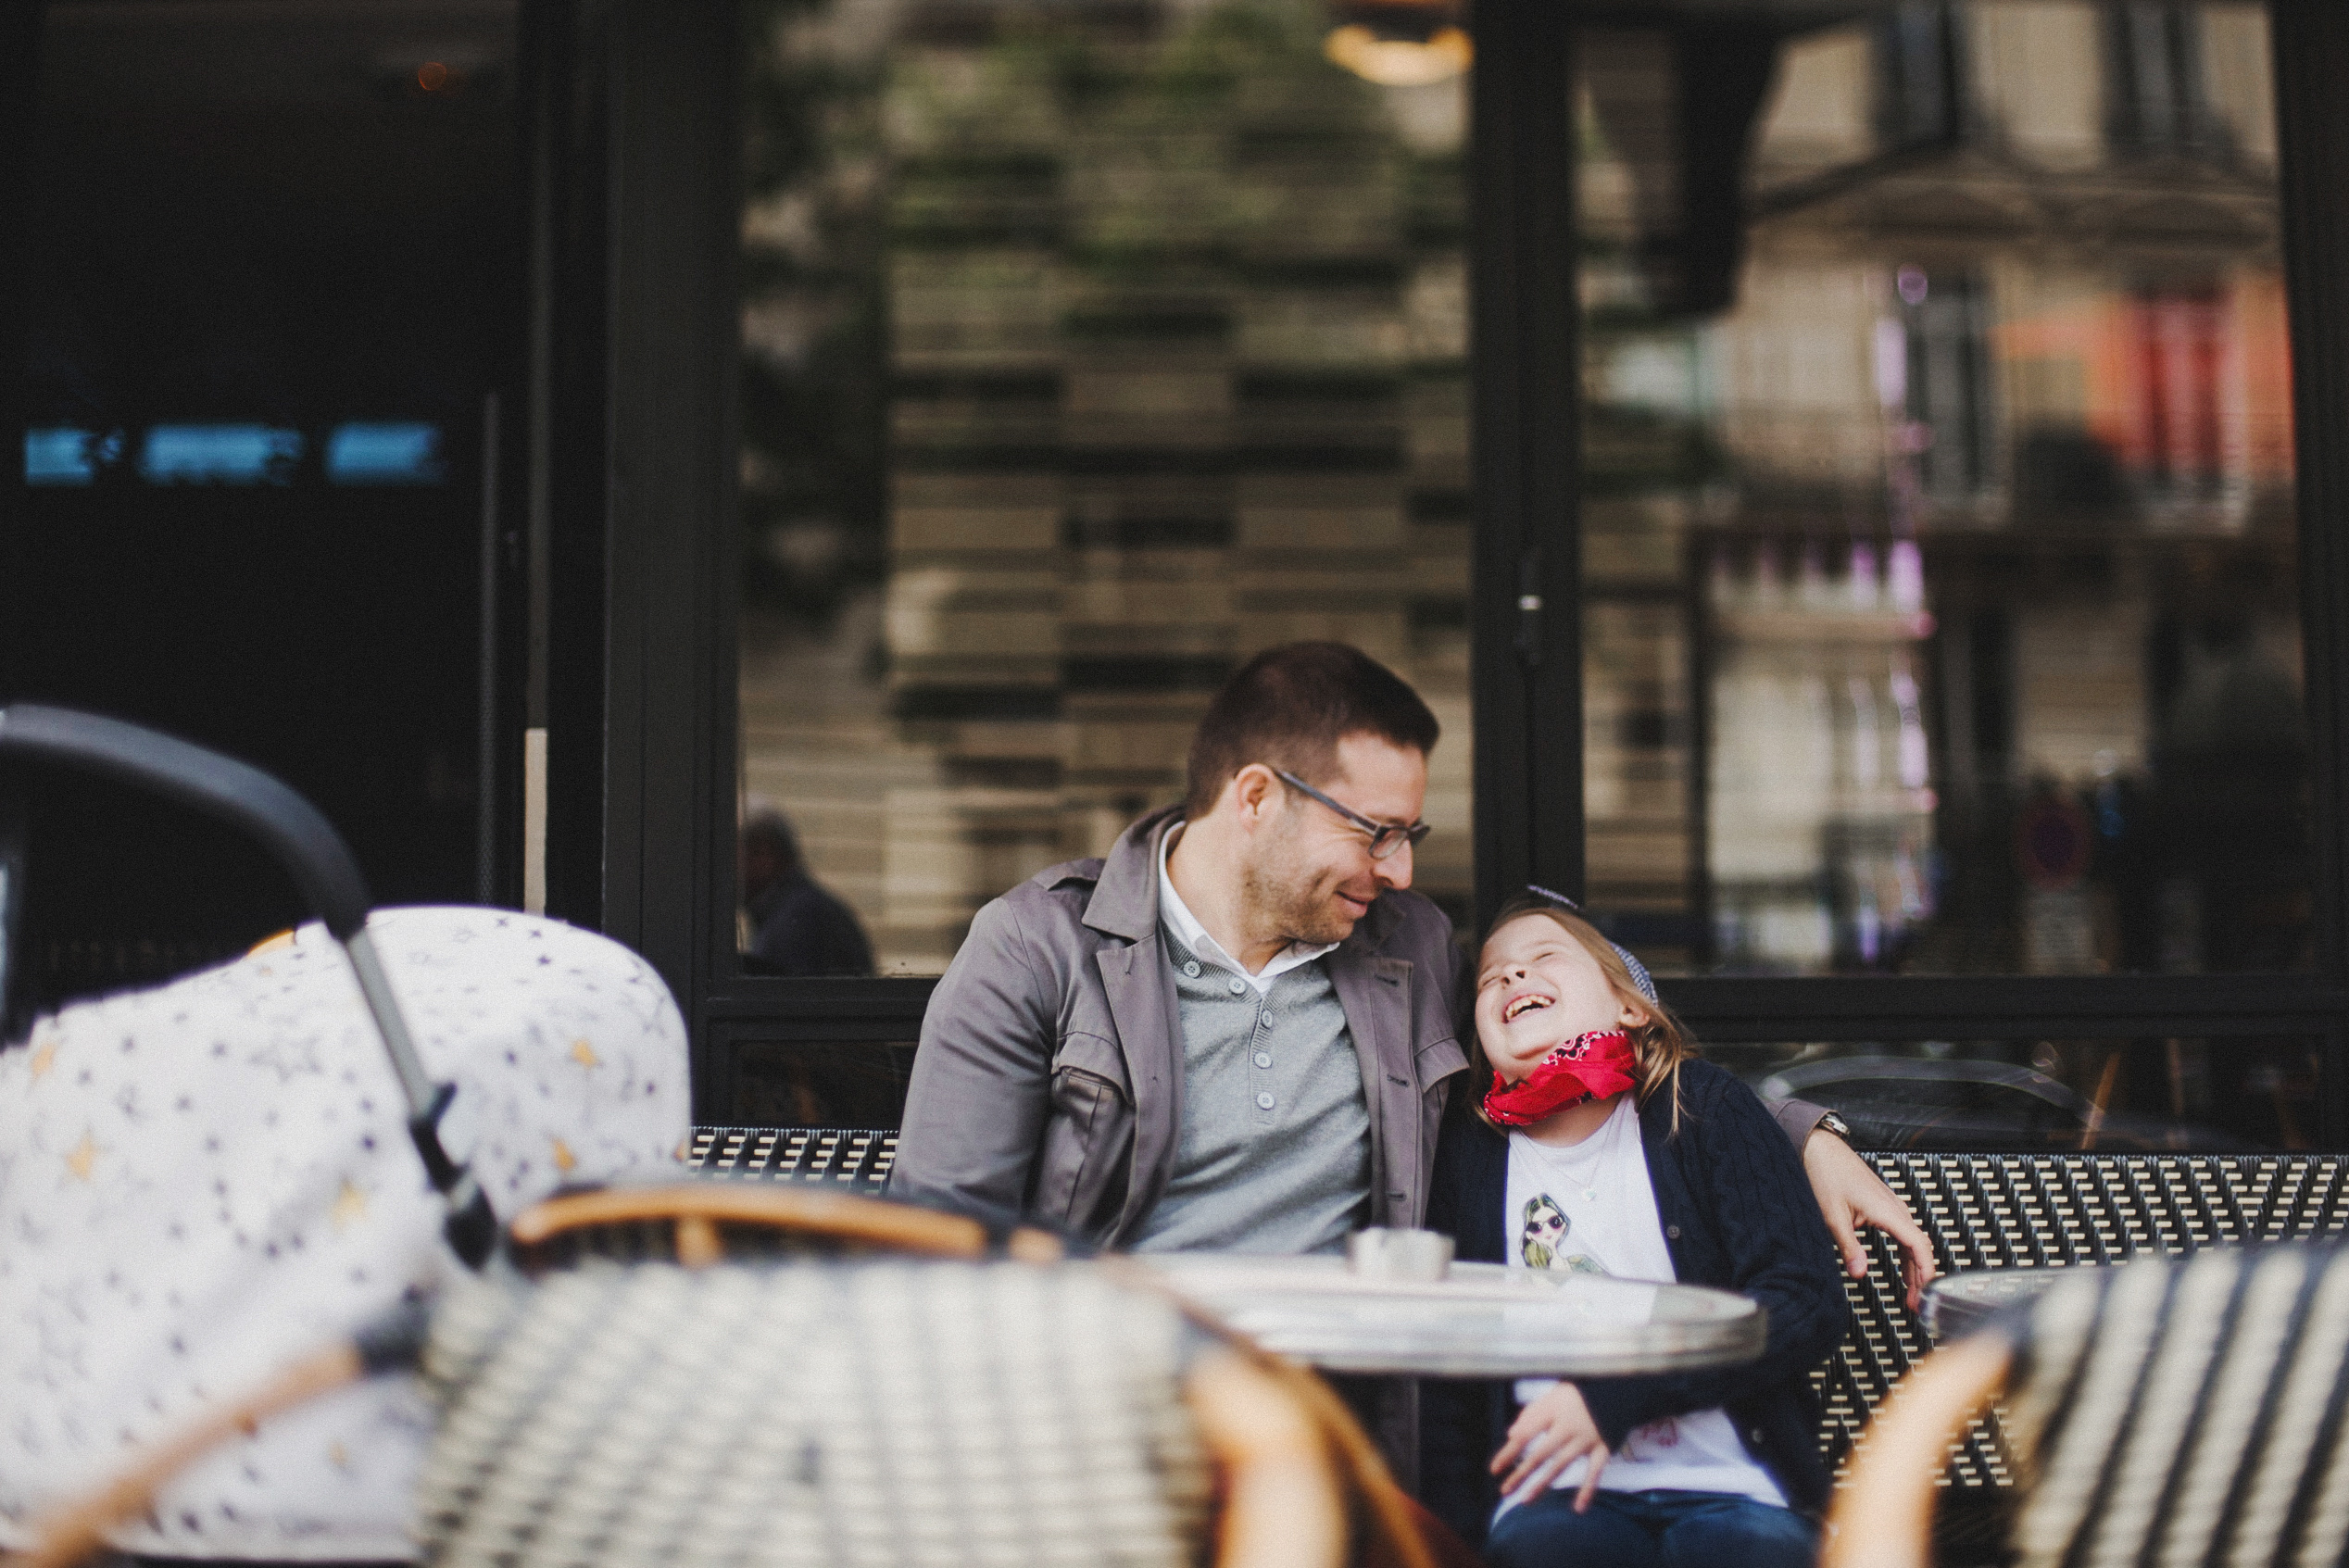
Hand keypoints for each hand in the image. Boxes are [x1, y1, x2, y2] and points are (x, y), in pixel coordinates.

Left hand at [1491, 1382, 1610, 1511]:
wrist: (1614, 1387)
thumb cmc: (1575, 1395)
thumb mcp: (1550, 1397)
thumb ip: (1529, 1415)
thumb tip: (1511, 1435)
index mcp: (1552, 1412)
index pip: (1526, 1434)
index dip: (1509, 1452)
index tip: (1494, 1469)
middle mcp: (1568, 1427)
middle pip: (1541, 1453)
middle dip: (1521, 1473)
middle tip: (1504, 1491)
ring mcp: (1586, 1439)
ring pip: (1562, 1465)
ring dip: (1543, 1484)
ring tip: (1525, 1501)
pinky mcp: (1603, 1448)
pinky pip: (1595, 1472)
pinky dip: (1587, 1490)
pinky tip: (1578, 1509)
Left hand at [1804, 1129, 1936, 1310]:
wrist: (1818, 1147)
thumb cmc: (1825, 1172)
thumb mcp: (1833, 1215)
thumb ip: (1849, 1246)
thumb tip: (1859, 1272)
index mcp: (1888, 1210)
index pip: (1919, 1245)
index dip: (1925, 1272)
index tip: (1923, 1294)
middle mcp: (1894, 1206)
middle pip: (1919, 1246)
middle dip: (1920, 1277)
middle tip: (1915, 1303)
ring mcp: (1890, 1204)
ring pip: (1912, 1240)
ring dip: (1914, 1266)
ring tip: (1910, 1292)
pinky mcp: (1882, 1203)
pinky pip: (1902, 1232)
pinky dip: (1906, 1253)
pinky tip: (1901, 1267)